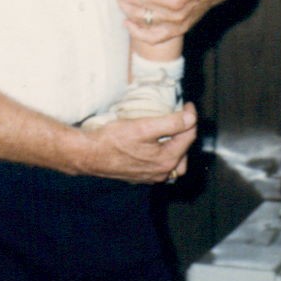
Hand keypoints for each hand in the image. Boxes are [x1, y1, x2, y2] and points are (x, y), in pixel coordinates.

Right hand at [75, 105, 197, 183]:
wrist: (89, 155)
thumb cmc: (113, 140)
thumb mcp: (144, 126)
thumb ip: (172, 123)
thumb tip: (191, 118)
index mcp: (167, 160)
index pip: (189, 136)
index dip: (191, 117)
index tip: (187, 104)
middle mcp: (162, 172)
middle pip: (184, 152)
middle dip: (186, 135)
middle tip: (181, 119)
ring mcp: (150, 176)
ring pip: (173, 162)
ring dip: (176, 147)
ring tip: (171, 131)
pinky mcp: (140, 175)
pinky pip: (159, 166)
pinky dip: (163, 155)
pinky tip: (155, 144)